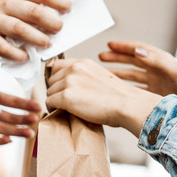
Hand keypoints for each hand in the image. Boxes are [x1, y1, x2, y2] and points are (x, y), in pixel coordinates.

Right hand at [0, 0, 70, 61]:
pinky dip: (15, 54)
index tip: (68, 8)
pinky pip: (2, 47)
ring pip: (21, 29)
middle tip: (60, 29)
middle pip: (35, 12)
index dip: (59, 0)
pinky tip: (24, 57)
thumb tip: (51, 11)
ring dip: (38, 38)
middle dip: (52, 22)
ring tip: (47, 44)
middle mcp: (3, 3)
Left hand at [46, 59, 161, 135]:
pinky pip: (49, 102)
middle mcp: (74, 69)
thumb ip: (85, 77)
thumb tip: (72, 86)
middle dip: (56, 90)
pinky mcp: (66, 96)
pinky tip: (63, 112)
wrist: (127, 104)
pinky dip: (53, 109)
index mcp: (83, 63)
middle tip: (65, 101)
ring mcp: (69, 82)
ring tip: (66, 108)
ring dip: (55, 100)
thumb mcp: (100, 77)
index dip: (57, 79)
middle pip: (51, 79)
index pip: (57, 66)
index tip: (59, 87)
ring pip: (49, 91)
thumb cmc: (119, 97)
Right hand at [99, 41, 176, 102]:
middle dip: (116, 58)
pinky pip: (135, 88)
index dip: (123, 46)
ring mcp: (153, 81)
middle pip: (131, 60)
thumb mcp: (174, 71)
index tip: (109, 44)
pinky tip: (114, 90)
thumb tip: (138, 51)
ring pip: (130, 75)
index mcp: (159, 60)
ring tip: (102, 72)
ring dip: (117, 72)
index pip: (137, 49)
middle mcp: (155, 69)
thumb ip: (157, 61)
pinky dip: (124, 88)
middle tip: (100, 56)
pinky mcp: (153, 94)